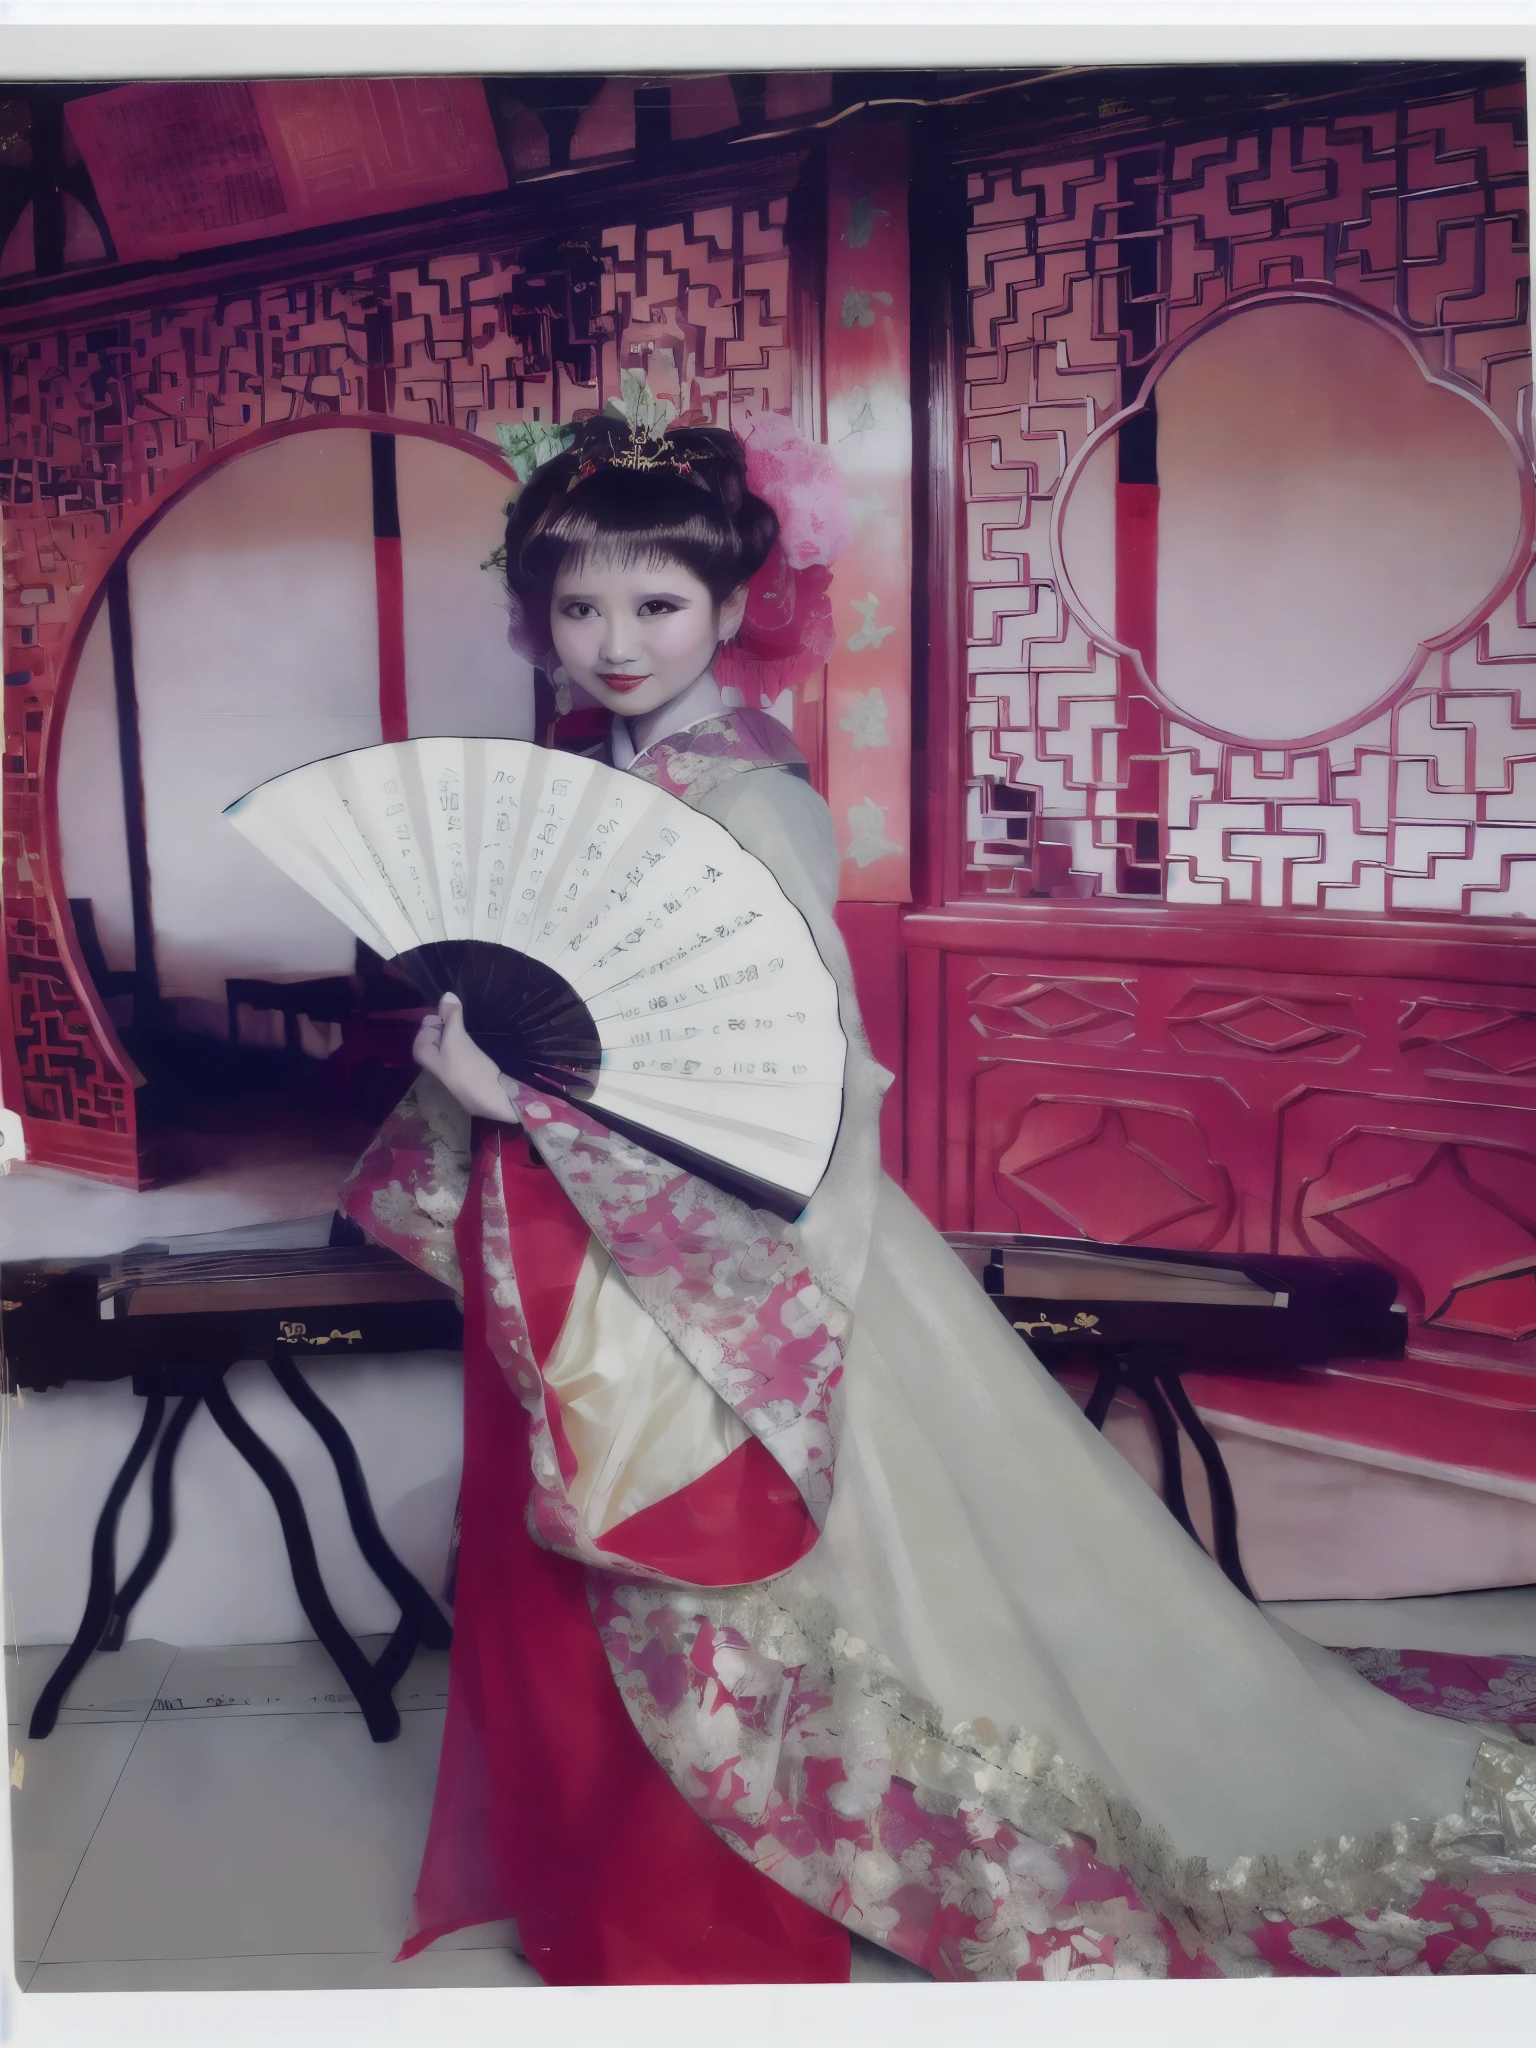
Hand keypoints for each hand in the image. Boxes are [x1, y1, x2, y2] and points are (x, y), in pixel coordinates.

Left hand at [413, 993, 520, 1123]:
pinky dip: (470, 1042)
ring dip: (463, 1032)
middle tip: (466, 1034)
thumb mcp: (457, 1040)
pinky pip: (463, 1045)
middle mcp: (432, 1056)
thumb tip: (447, 994)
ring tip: (472, 1038)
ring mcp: (449, 1061)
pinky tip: (478, 1046)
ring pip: (453, 1036)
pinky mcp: (465, 1065)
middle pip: (440, 1027)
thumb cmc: (470, 1070)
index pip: (428, 1021)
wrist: (494, 1099)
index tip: (456, 1026)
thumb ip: (451, 1016)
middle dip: (453, 1025)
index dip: (443, 1018)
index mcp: (422, 1051)